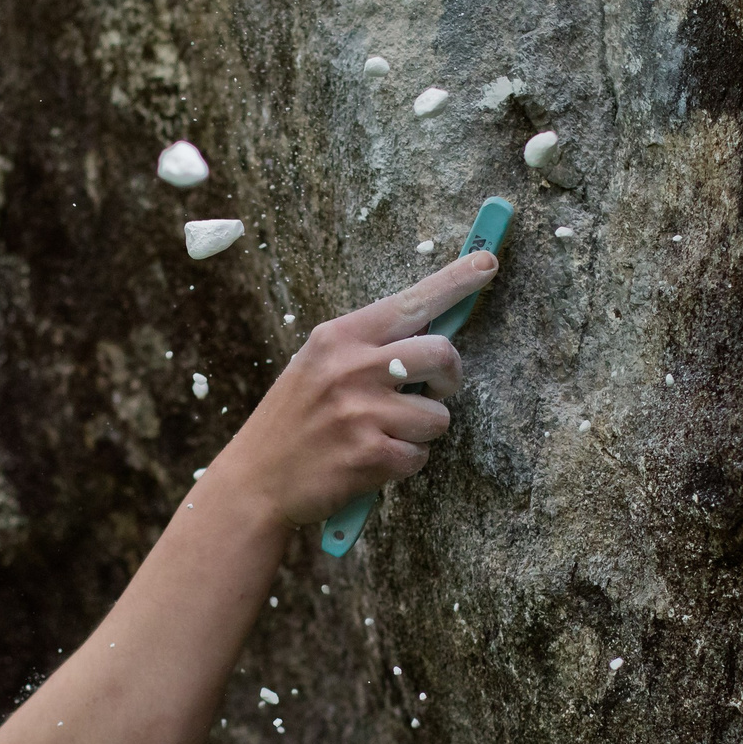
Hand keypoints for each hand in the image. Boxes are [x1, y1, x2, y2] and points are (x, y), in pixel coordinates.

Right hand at [217, 249, 495, 526]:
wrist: (255, 481)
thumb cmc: (295, 421)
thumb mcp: (317, 366)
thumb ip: (368, 348)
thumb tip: (432, 334)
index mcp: (339, 337)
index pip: (410, 302)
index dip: (455, 281)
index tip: (488, 262)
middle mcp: (351, 367)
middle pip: (442, 353)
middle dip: (450, 377)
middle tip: (435, 391)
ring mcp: (361, 412)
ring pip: (437, 416)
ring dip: (421, 432)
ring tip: (382, 436)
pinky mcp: (370, 454)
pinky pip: (419, 456)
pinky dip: (403, 463)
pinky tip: (371, 463)